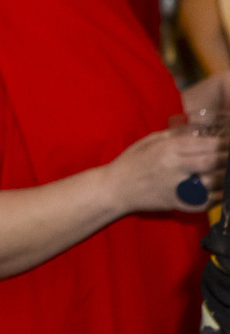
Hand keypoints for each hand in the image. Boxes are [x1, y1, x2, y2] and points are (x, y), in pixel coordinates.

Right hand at [104, 128, 227, 213]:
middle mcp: (175, 166)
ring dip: (222, 178)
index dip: (221, 143)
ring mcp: (177, 186)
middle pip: (212, 161)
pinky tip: (219, 193)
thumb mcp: (147, 142)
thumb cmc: (130, 162)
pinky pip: (203, 202)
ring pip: (212, 182)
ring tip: (226, 174)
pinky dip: (214, 198)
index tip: (227, 142)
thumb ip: (171, 136)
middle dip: (225, 158)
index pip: (204, 144)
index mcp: (168, 149)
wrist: (115, 188)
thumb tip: (194, 131)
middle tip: (228, 157)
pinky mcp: (177, 202)